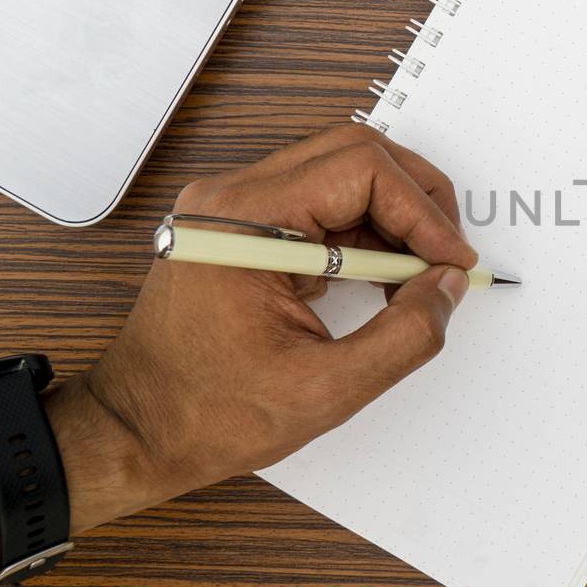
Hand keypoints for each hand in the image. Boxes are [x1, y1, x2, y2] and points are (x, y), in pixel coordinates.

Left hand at [73, 123, 479, 513]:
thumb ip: (405, 336)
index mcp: (243, 222)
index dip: (422, 213)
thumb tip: (448, 288)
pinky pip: (320, 205)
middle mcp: (231, 198)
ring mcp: (233, 210)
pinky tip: (386, 277)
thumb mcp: (325, 389)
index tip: (453, 263)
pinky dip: (365, 233)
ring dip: (393, 215)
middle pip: (353, 154)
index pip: (361, 171)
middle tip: (449, 255)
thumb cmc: (204, 414)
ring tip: (422, 272)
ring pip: (340, 173)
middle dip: (416, 199)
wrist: (133, 432)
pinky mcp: (243, 230)